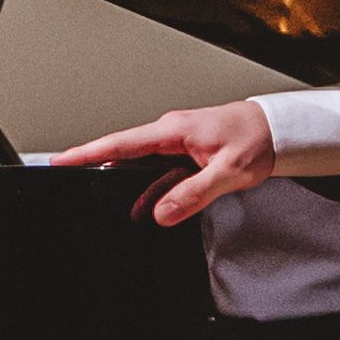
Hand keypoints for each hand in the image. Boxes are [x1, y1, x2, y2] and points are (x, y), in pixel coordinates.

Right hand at [38, 100, 278, 226]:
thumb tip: (162, 211)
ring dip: (120, 174)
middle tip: (69, 178)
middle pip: (121, 150)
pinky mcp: (184, 146)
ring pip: (138, 159)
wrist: (279, 128)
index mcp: (173, 131)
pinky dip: (143, 178)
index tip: (61, 160)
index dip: (87, 152)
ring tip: (102, 193)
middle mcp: (170, 131)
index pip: (120, 143)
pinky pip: (154, 163)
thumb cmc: (257, 140)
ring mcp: (176, 138)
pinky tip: (144, 196)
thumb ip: (193, 193)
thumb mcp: (227, 172)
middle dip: (94, 164)